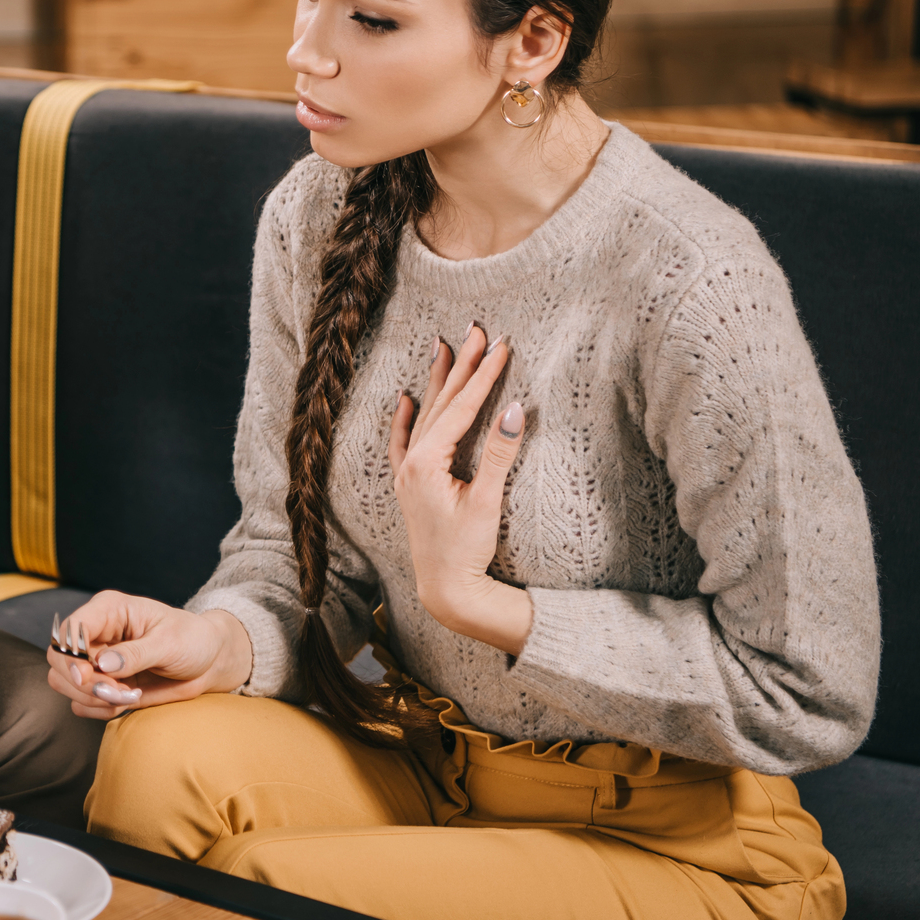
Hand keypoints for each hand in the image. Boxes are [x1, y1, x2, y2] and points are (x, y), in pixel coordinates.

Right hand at [44, 590, 253, 720]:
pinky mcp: (102, 684)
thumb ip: (136, 653)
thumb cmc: (193, 640)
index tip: (88, 677)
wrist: (208, 662)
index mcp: (109, 611)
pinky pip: (81, 703)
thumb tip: (103, 664)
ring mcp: (96, 661)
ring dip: (92, 698)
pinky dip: (99, 709)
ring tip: (129, 695)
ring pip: (64, 683)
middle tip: (117, 692)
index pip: (69, 629)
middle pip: (59, 659)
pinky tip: (127, 701)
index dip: (70, 655)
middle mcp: (96, 634)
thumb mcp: (169, 642)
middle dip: (82, 682)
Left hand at [388, 324, 533, 655]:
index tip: (502, 346)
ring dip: (438, 382)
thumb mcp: (487, 501)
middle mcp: (411, 462)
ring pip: (424, 415)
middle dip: (461, 366)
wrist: (445, 590)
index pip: (461, 408)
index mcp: (427, 462)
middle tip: (476, 329)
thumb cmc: (466, 550)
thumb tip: (515, 408)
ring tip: (445, 347)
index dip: (483, 376)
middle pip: (441, 403)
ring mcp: (407, 473)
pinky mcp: (409, 486)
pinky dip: (406, 418)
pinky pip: (404, 442)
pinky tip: (406, 398)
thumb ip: (498, 453)